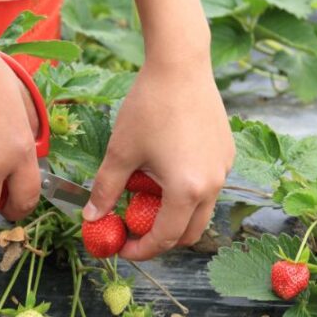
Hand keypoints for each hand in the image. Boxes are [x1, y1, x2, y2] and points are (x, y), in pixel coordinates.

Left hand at [83, 0, 234, 259]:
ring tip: (142, 201)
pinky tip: (161, 175)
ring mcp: (224, 169)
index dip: (141, 249)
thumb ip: (105, 189)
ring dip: (173, 215)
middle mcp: (213, 184)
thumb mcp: (120, 152)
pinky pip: (208, 186)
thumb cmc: (147, 108)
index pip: (164, 238)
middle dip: (159, 238)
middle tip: (131, 231)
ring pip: (200, 210)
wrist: (180, 67)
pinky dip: (187, 193)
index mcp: (187, 190)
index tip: (121, 247)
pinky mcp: (226, 153)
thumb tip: (91, 217)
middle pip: (188, 232)